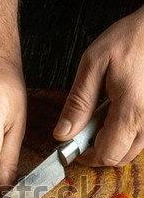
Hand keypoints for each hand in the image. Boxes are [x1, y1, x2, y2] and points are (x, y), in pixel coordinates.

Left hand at [53, 6, 143, 166]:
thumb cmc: (131, 39)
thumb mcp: (94, 64)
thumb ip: (78, 102)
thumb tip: (63, 134)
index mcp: (131, 111)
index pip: (106, 155)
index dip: (86, 155)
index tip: (75, 144)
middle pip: (119, 158)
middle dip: (99, 149)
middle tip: (88, 126)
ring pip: (131, 150)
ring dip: (114, 141)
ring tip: (106, 112)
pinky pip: (142, 137)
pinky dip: (127, 132)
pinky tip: (121, 111)